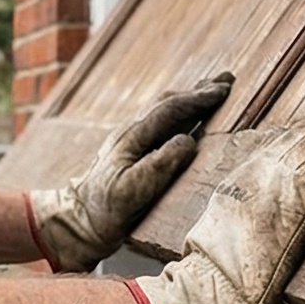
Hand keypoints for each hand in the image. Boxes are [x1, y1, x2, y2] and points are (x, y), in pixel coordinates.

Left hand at [25, 72, 234, 271]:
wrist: (77, 224)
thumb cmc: (103, 210)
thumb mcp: (133, 190)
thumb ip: (161, 164)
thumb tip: (189, 141)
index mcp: (133, 137)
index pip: (171, 109)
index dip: (199, 98)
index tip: (223, 89)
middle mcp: (132, 134)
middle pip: (168, 103)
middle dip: (199, 91)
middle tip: (227, 79)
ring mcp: (132, 144)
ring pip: (165, 113)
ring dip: (191, 101)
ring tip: (212, 92)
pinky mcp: (133, 156)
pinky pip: (162, 128)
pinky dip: (182, 118)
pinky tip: (190, 122)